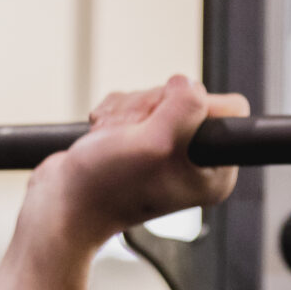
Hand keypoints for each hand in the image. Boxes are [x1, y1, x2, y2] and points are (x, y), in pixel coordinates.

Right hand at [0, 75, 249, 289]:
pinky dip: (116, 113)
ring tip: (112, 139)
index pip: (229, 109)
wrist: (60, 205)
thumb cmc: (104, 187)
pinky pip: (137, 104)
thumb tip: (187, 84)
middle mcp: (196, 163)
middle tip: (130, 136)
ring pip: (159, 97)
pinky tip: (104, 135)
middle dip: (151, 108)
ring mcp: (168, 152)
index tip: (161, 127)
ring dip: (129, 110)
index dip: (191, 106)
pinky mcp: (142, 141)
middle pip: (188, 97)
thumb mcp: (155, 144)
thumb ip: (185, 107)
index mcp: (215, 172)